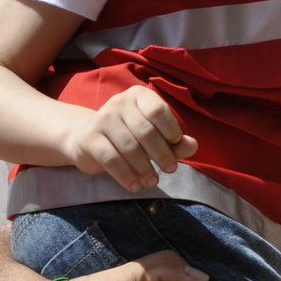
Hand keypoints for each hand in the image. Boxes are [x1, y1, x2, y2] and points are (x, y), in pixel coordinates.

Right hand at [64, 86, 198, 189]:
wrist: (87, 138)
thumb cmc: (129, 135)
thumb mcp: (154, 135)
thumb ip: (175, 141)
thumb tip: (193, 146)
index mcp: (138, 95)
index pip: (158, 110)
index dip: (170, 130)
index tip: (176, 146)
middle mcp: (119, 102)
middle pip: (146, 131)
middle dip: (162, 154)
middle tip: (170, 169)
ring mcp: (102, 118)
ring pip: (129, 147)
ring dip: (145, 169)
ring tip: (153, 182)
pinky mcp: (89, 138)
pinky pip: (111, 159)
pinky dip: (126, 176)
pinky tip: (135, 186)